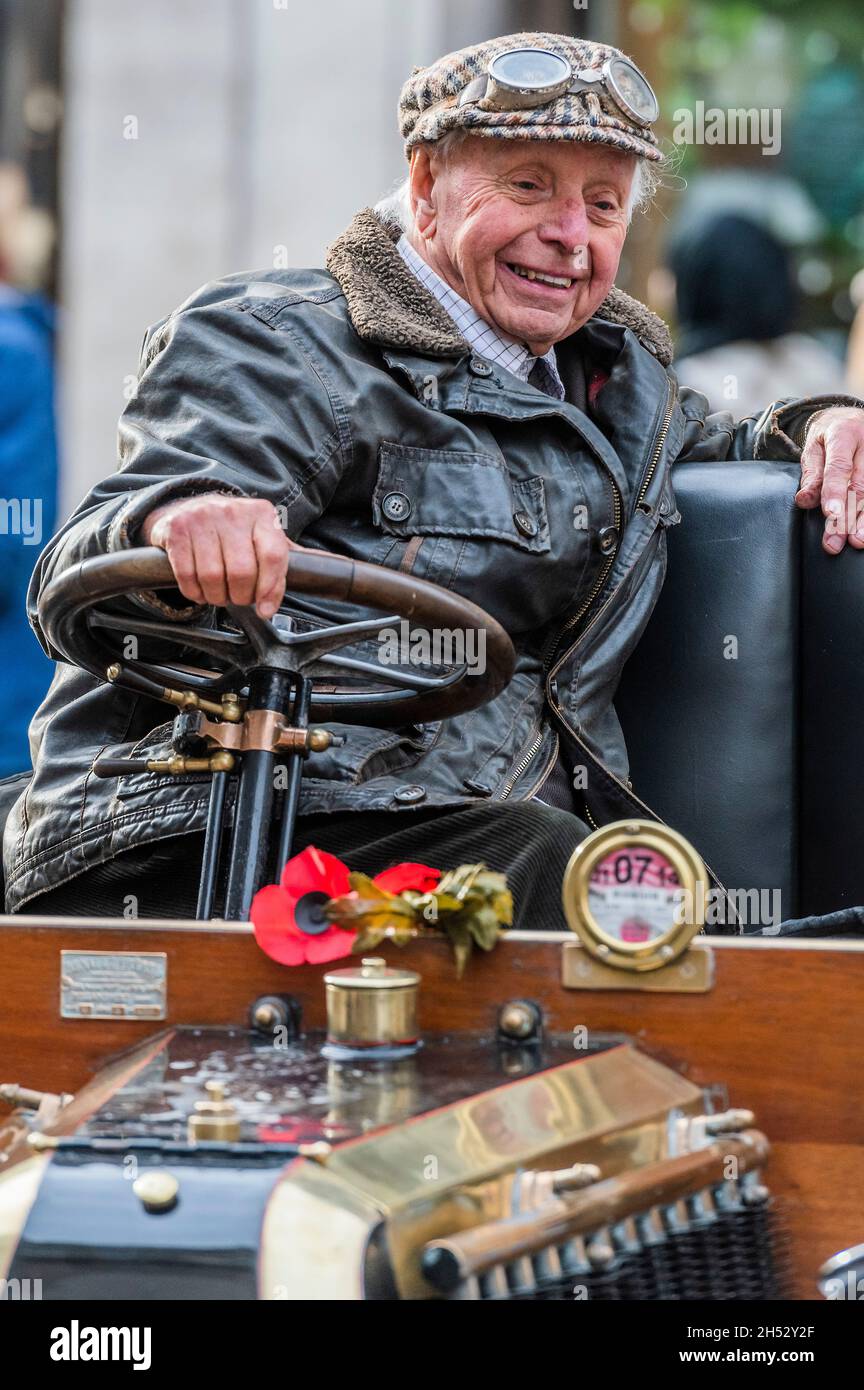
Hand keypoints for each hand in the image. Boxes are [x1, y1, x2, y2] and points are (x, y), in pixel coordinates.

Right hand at [141, 493, 298, 617]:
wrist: (187, 509)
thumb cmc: (233, 532)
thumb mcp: (262, 536)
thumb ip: (283, 559)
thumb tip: (304, 590)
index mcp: (261, 514)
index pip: (273, 556)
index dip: (271, 589)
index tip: (264, 609)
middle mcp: (233, 511)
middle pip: (243, 571)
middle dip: (241, 596)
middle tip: (238, 599)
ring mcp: (202, 518)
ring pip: (213, 576)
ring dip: (216, 597)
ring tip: (219, 595)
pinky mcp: (177, 530)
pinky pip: (187, 575)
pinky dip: (194, 592)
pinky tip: (200, 590)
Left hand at [795, 406, 863, 553]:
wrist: (851, 418)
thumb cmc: (829, 436)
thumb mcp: (813, 448)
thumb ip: (811, 474)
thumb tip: (804, 500)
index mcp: (844, 434)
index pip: (839, 467)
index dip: (835, 492)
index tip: (830, 514)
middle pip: (859, 485)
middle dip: (848, 516)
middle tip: (837, 541)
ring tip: (857, 541)